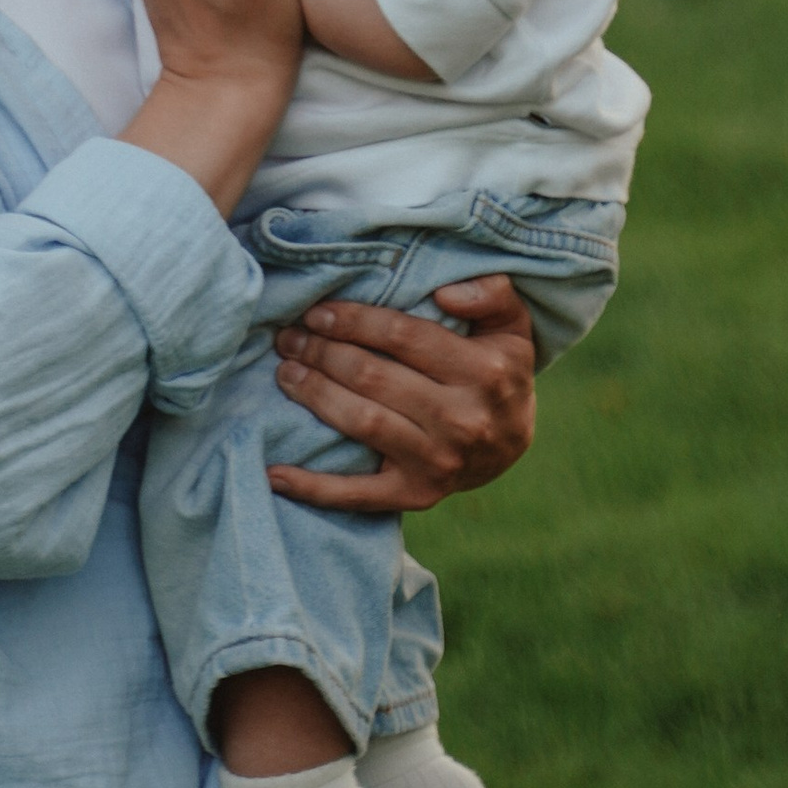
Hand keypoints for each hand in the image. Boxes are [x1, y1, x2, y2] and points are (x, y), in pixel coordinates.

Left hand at [265, 276, 536, 513]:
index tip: (316, 312)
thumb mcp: (510, 325)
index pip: (404, 337)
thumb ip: (492, 294)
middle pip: (374, 377)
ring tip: (285, 371)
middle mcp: (464, 420)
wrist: (512, 442)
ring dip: (313, 394)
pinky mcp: (417, 495)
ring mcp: (439, 462)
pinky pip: (358, 495)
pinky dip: (313, 488)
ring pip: (361, 422)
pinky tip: (275, 474)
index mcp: (485, 372)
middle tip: (289, 338)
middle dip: (322, 352)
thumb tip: (445, 293)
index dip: (353, 321)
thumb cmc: (499, 369)